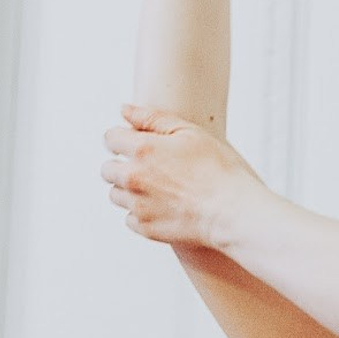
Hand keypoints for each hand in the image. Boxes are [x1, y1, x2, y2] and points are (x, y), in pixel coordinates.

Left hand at [101, 103, 266, 249]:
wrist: (231, 210)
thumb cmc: (216, 168)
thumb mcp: (189, 132)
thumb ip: (151, 118)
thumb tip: (124, 110)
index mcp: (142, 150)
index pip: (110, 139)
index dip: (123, 138)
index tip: (138, 143)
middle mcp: (133, 178)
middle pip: (107, 169)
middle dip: (123, 164)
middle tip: (151, 166)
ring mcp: (137, 205)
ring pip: (116, 194)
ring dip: (130, 189)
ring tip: (160, 187)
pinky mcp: (144, 227)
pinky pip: (130, 217)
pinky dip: (141, 211)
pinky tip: (164, 205)